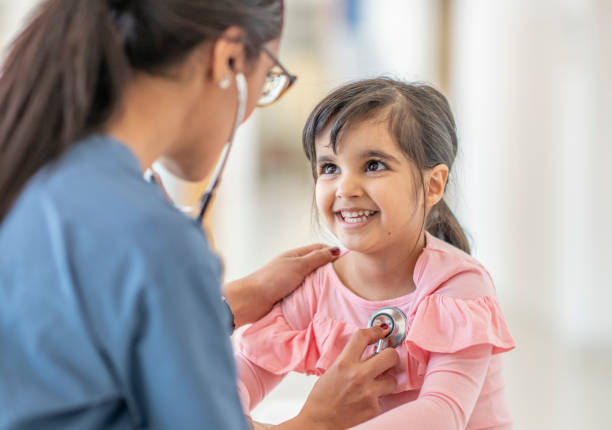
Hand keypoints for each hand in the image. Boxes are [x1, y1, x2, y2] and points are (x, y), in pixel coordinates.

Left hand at [223, 244, 339, 327]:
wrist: (251, 300)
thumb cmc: (272, 280)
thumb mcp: (298, 265)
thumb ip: (317, 258)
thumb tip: (336, 249)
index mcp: (296, 255)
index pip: (319, 249)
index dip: (333, 252)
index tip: (348, 260)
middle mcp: (294, 266)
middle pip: (316, 265)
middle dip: (330, 269)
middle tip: (346, 278)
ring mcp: (291, 281)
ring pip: (312, 280)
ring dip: (321, 284)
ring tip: (337, 291)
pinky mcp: (288, 295)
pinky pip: (306, 292)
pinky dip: (314, 295)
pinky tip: (322, 301)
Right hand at [275, 326, 398, 429]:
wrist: (318, 424)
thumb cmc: (322, 398)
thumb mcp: (332, 371)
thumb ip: (350, 360)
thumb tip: (369, 352)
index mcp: (344, 363)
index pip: (363, 337)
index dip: (375, 331)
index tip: (381, 331)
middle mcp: (358, 375)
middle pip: (390, 355)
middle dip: (391, 356)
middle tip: (387, 360)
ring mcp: (368, 393)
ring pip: (394, 380)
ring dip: (387, 381)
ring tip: (376, 386)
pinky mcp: (374, 409)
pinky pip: (385, 399)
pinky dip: (378, 399)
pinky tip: (366, 402)